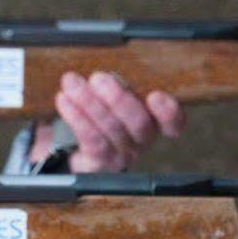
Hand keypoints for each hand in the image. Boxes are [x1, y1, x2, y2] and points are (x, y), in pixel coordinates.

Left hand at [29, 71, 185, 172]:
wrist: (72, 147)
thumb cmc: (100, 112)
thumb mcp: (112, 96)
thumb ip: (117, 86)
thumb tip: (108, 76)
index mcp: (153, 122)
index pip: (173, 123)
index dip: (169, 112)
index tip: (156, 95)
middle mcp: (141, 141)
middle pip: (139, 124)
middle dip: (118, 99)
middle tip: (98, 78)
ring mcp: (121, 155)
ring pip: (111, 129)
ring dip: (89, 103)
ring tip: (72, 83)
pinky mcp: (98, 162)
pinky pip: (90, 139)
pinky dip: (76, 117)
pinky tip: (64, 100)